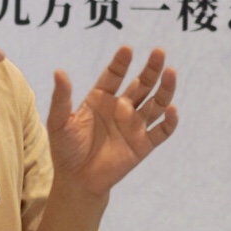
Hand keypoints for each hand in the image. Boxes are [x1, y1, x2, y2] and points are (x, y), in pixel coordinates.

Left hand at [46, 46, 178, 198]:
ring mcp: (134, 125)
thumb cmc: (66, 150)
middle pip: (141, 84)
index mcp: (101, 99)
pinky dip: (169, 121)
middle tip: (159, 52)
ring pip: (155, 103)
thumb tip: (59, 71)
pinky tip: (172, 109)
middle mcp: (121, 108)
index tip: (127, 49)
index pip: (114, 75)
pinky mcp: (143, 144)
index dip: (121, 63)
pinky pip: (161, 131)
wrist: (76, 181)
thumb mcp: (59, 122)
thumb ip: (62, 98)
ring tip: (171, 72)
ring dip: (164, 88)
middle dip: (150, 69)